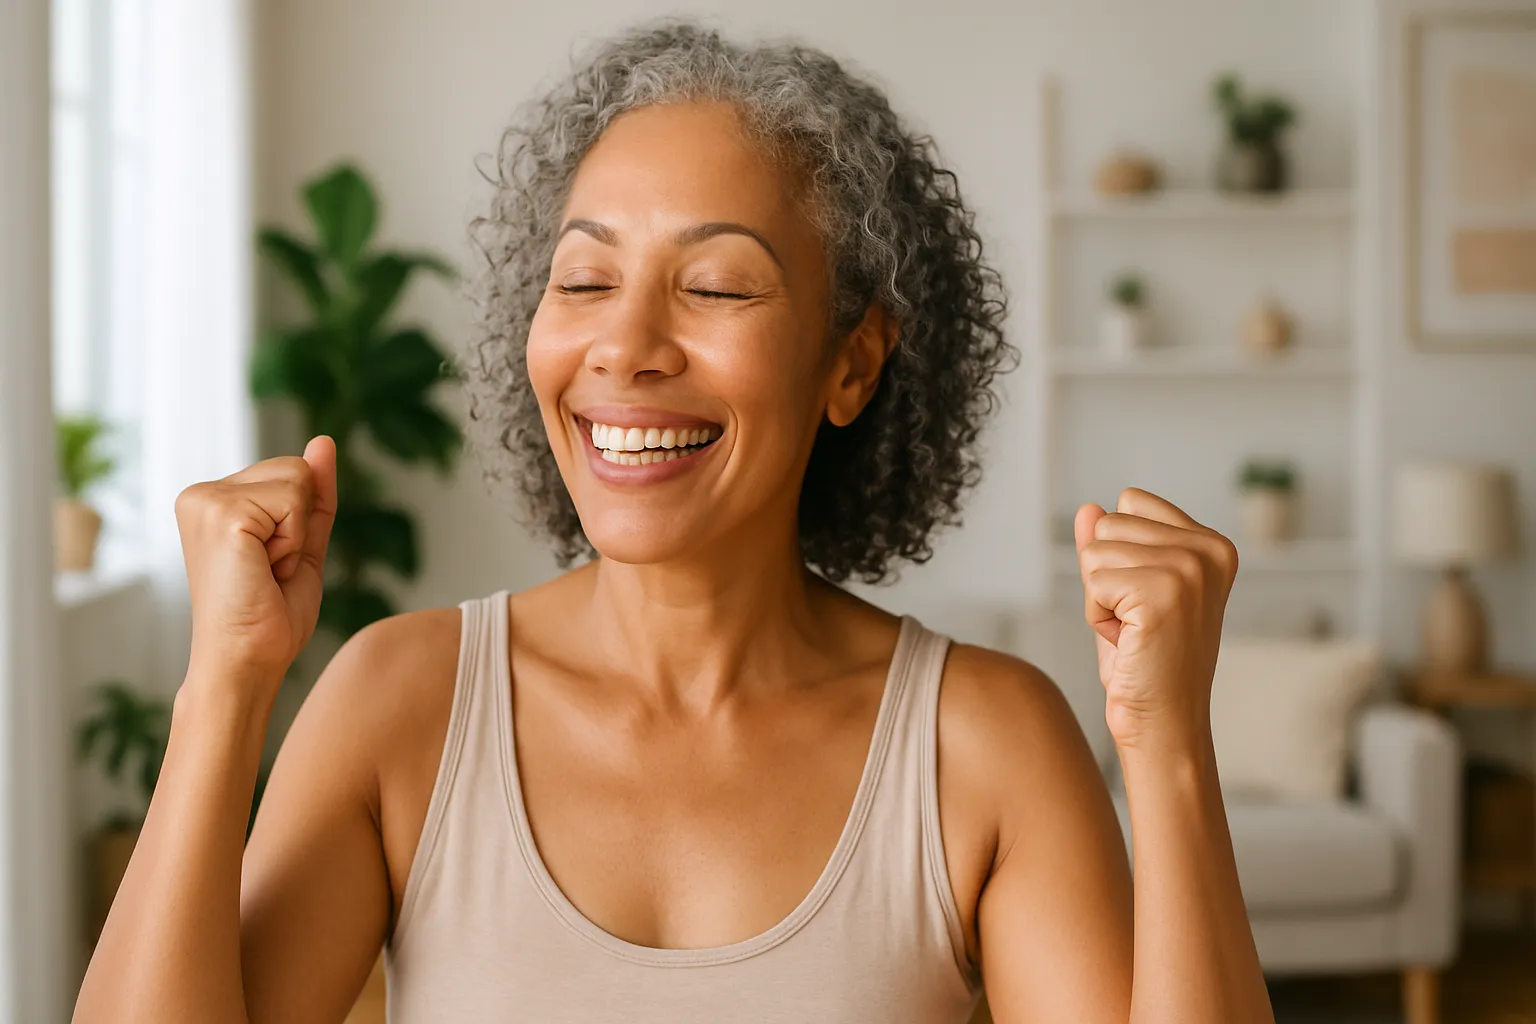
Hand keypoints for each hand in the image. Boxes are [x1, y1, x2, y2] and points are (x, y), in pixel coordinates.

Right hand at [175, 437, 337, 695]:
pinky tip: (263, 569)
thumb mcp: (301, 544)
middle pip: (296, 469)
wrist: (247, 661)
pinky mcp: (221, 512)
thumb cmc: (270, 615)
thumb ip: (312, 494)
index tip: (270, 564)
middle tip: (269, 570)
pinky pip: (294, 501)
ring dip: (296, 536)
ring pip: (298, 480)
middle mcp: (200, 493)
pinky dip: (292, 542)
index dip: (299, 524)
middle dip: (300, 525)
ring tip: (264, 570)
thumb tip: (323, 442)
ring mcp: (206, 500)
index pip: (292, 472)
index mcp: (212, 498)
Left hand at [1074, 488, 1238, 749]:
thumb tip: (1087, 508)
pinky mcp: (1163, 594)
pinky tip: (1129, 642)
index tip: (1144, 598)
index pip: (1129, 502)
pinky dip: (1097, 617)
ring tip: (1134, 632)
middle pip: (1107, 524)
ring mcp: (1189, 569)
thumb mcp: (1125, 592)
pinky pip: (1093, 582)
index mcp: (1212, 544)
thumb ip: (1110, 545)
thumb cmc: (1144, 661)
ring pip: (1094, 551)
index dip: (1119, 552)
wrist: (1162, 722)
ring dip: (1100, 598)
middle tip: (1137, 621)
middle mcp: (1208, 550)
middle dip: (1106, 576)